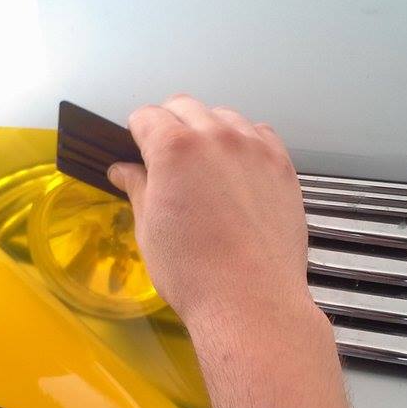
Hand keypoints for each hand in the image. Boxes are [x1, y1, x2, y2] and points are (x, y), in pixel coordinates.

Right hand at [108, 94, 314, 326]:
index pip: (147, 116)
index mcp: (174, 148)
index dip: (136, 133)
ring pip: (225, 117)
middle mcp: (216, 137)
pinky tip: (238, 172)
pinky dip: (245, 143)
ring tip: (205, 167)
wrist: (250, 299)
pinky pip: (260, 135)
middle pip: (185, 107)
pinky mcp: (282, 166)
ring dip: (209, 131)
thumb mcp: (149, 230)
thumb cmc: (192, 272)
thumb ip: (138, 188)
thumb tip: (124, 170)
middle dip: (170, 125)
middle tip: (166, 160)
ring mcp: (255, 148)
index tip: (137, 152)